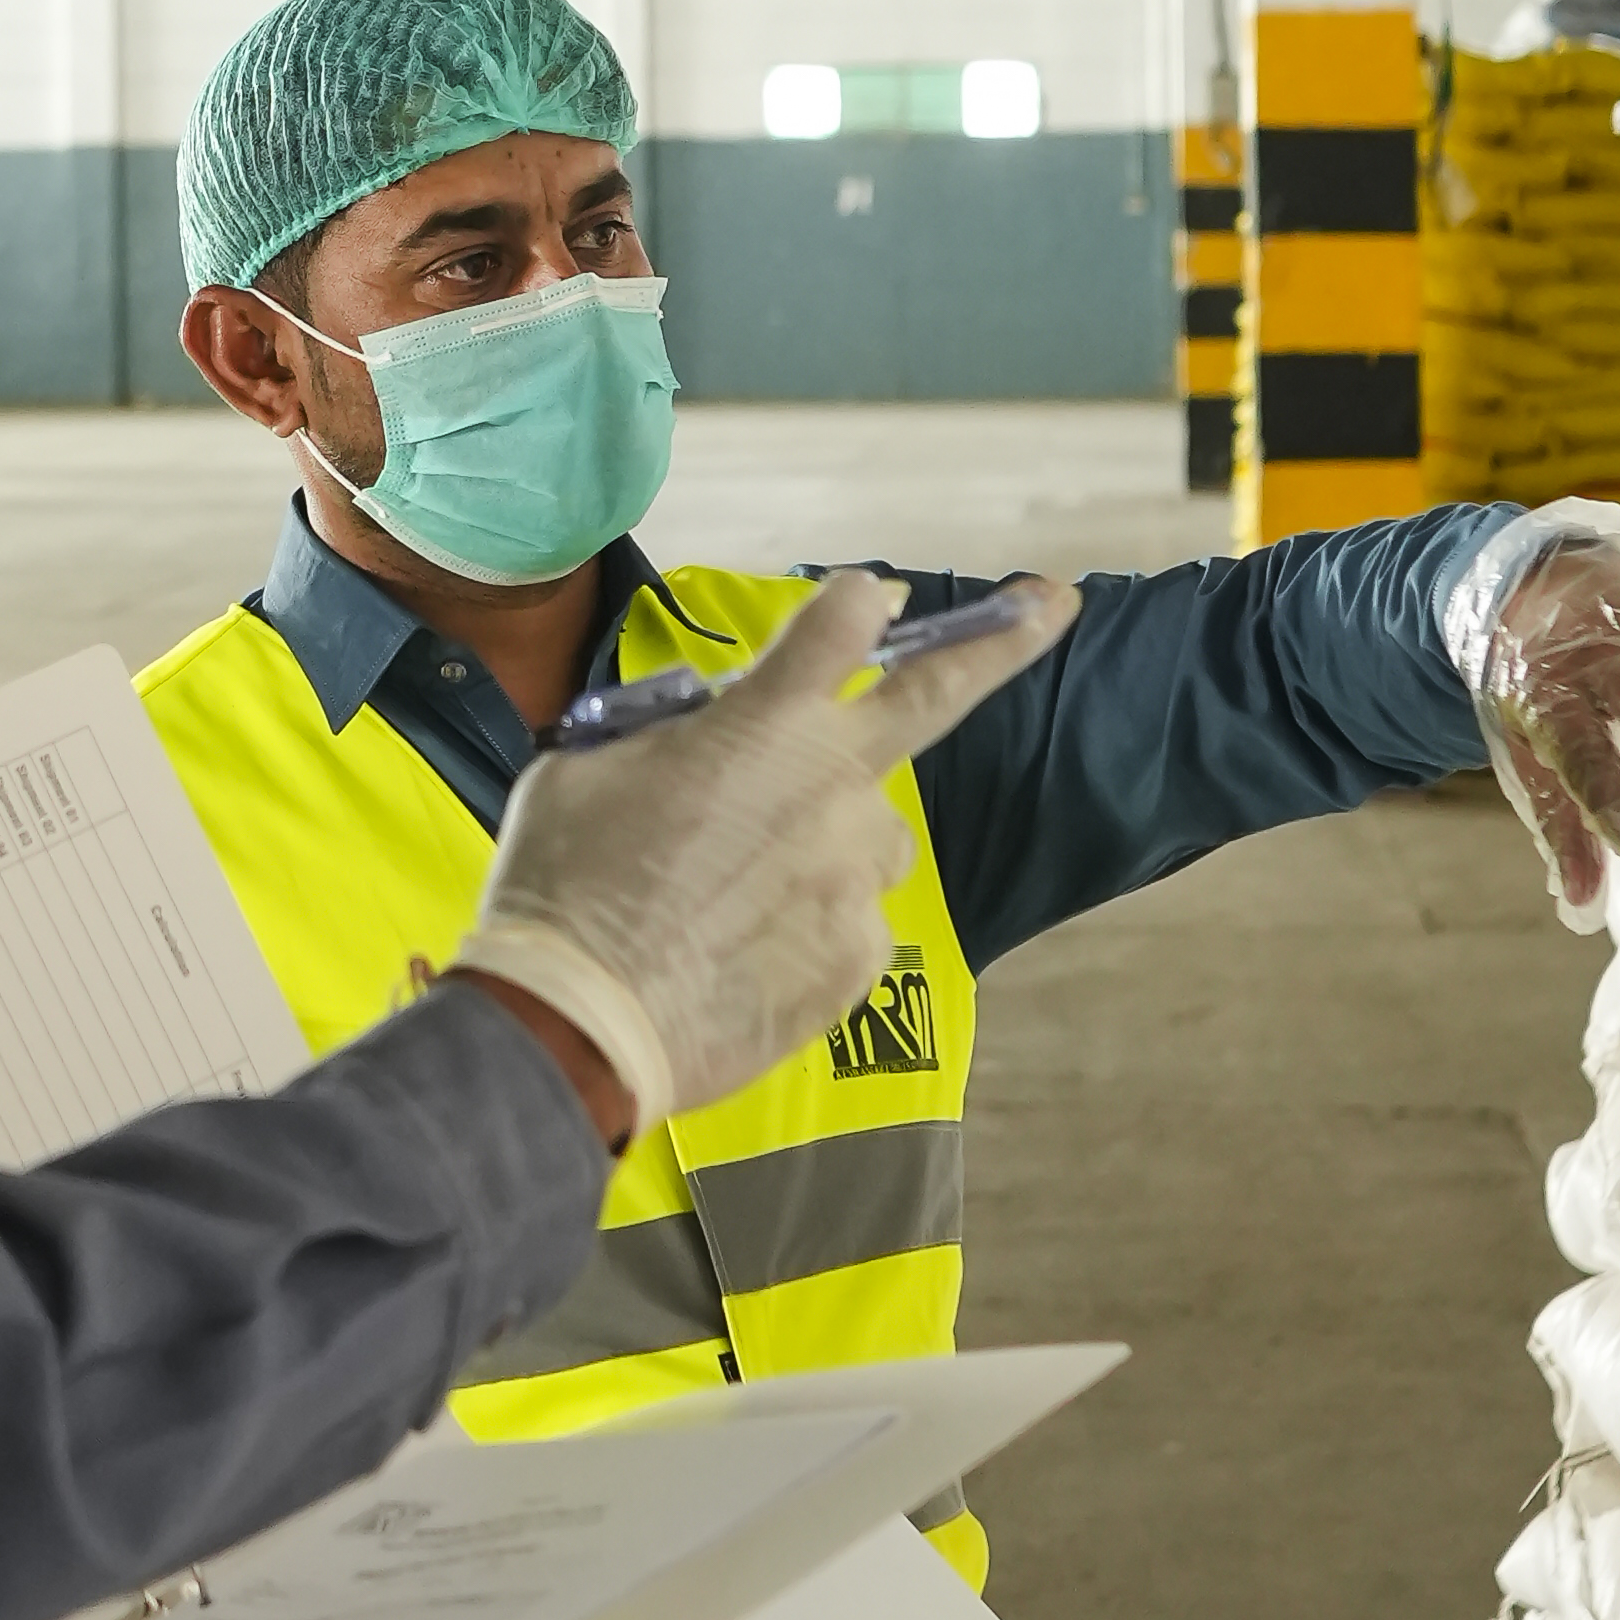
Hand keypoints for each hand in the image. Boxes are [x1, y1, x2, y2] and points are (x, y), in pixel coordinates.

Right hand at [450, 569, 1078, 1136]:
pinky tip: (732, 957)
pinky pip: (846, 923)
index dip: (853, 603)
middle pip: (936, 694)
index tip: (873, 599)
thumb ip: (665, 737)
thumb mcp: (587, 767)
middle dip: (1007, 638)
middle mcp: (833, 785)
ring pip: (867, 840)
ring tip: (731, 898)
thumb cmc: (565, 883)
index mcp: (764, 722)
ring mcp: (857, 875)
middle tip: (1055, 602)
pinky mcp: (859, 957)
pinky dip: (801, 929)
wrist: (579, 1020)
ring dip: (823, 847)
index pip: (839, 621)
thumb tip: (694, 742)